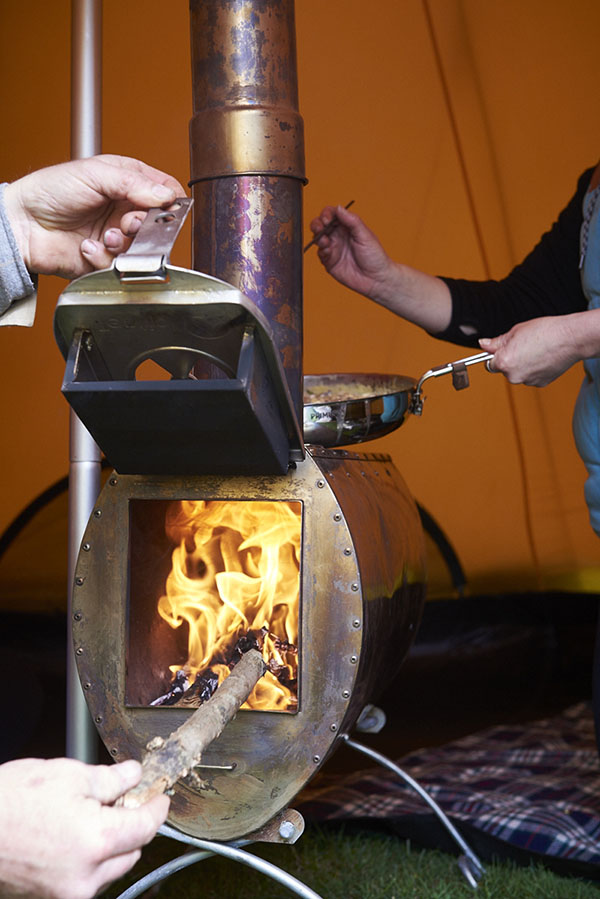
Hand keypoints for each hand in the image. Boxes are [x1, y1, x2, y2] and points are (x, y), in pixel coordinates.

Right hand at [0, 757, 168, 898]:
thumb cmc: (9, 802)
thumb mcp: (68, 775)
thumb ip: (110, 779)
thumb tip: (133, 775)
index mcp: (96, 842)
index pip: (146, 827)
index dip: (157, 807)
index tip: (160, 797)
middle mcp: (85, 877)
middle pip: (131, 852)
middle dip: (131, 826)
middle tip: (120, 801)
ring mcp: (65, 893)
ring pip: (109, 870)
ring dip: (109, 846)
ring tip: (87, 817)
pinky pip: (85, 880)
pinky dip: (87, 860)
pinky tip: (71, 836)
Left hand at [3, 155, 185, 278]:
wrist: (22, 224)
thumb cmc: (50, 190)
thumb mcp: (95, 173)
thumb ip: (134, 183)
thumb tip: (166, 196)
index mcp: (127, 183)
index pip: (164, 191)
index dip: (169, 201)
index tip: (163, 207)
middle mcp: (123, 210)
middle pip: (157, 224)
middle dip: (144, 225)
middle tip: (127, 223)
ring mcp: (116, 236)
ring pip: (141, 248)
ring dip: (123, 244)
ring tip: (105, 236)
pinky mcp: (104, 259)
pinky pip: (119, 265)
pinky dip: (103, 257)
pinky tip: (86, 246)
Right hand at [309, 204, 395, 299]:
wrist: (376, 279)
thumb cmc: (375, 257)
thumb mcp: (365, 235)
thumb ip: (351, 221)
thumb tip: (339, 208)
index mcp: (348, 227)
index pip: (332, 215)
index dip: (326, 214)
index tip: (327, 219)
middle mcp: (339, 236)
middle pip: (321, 225)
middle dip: (317, 224)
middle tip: (320, 228)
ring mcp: (333, 249)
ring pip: (318, 238)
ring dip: (318, 237)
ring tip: (325, 241)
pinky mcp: (329, 262)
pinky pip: (320, 253)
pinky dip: (321, 250)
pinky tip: (327, 251)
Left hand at [479, 315, 580, 385]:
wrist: (570, 339)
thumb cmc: (544, 331)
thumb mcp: (515, 332)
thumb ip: (496, 342)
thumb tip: (483, 344)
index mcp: (504, 362)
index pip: (488, 364)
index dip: (494, 356)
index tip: (500, 350)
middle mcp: (513, 376)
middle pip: (504, 370)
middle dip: (509, 360)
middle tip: (523, 345)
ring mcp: (527, 381)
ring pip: (518, 374)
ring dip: (522, 365)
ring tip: (536, 350)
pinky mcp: (540, 384)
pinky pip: (531, 376)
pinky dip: (534, 369)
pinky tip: (543, 358)